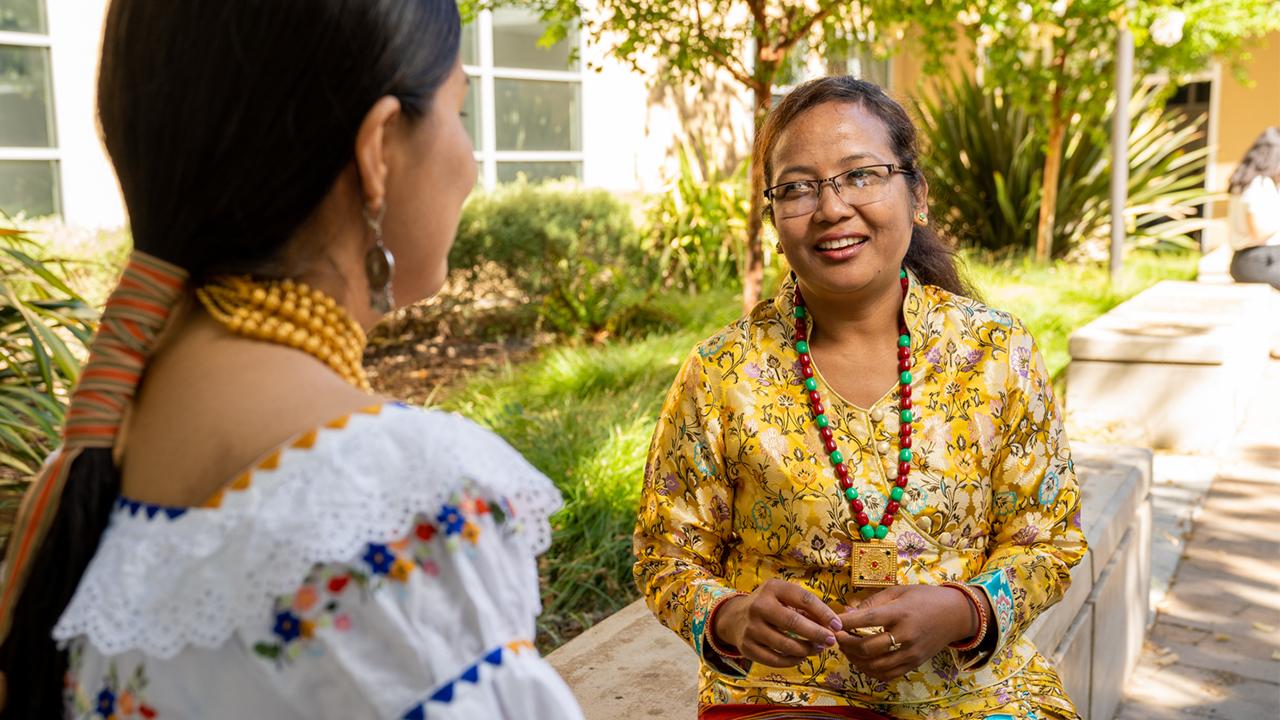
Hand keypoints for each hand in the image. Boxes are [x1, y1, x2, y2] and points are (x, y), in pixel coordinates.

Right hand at [711, 579, 842, 667]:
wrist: (734, 617)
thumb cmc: (769, 605)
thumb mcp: (783, 596)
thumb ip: (805, 607)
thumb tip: (832, 626)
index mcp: (772, 588)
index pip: (803, 599)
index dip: (823, 613)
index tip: (837, 626)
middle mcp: (758, 606)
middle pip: (793, 622)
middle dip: (816, 634)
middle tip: (830, 641)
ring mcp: (751, 627)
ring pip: (785, 645)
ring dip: (806, 649)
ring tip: (817, 649)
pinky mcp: (747, 647)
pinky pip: (774, 660)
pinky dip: (792, 661)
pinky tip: (801, 657)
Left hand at [834, 584, 976, 681]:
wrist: (956, 615)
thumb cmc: (925, 598)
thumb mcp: (899, 591)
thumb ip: (872, 601)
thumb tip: (846, 610)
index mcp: (901, 613)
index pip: (867, 619)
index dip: (846, 622)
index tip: (831, 622)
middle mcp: (906, 635)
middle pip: (867, 647)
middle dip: (846, 643)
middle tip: (836, 636)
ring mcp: (911, 653)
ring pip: (874, 665)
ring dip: (854, 659)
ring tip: (846, 648)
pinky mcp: (914, 664)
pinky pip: (887, 674)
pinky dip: (869, 670)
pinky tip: (861, 661)